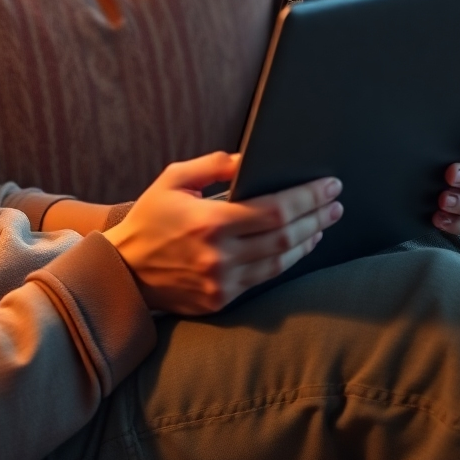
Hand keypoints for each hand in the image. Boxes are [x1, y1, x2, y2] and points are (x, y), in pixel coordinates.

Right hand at [105, 153, 342, 315]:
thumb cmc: (149, 219)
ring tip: (324, 222)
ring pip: (281, 261)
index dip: (308, 197)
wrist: (122, 270)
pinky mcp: (221, 299)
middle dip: (317, 217)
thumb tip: (250, 159)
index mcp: (209, 221)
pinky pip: (264, 279)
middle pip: (286, 236)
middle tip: (336, 203)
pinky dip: (287, 260)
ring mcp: (222, 282)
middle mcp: (219, 255)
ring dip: (308, 241)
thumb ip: (213, 166)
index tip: (330, 185)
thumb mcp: (174, 180)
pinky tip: (298, 246)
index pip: (275, 209)